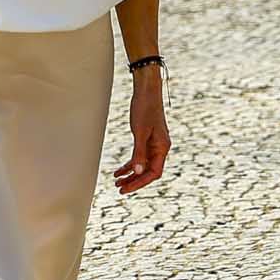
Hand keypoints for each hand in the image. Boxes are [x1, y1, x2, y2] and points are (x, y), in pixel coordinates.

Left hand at [112, 70, 170, 192]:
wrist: (146, 91)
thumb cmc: (145, 108)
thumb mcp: (140, 132)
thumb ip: (139, 153)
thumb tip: (137, 172)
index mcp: (162, 148)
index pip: (153, 173)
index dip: (140, 183)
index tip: (126, 189)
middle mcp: (160, 148)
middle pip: (148, 172)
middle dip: (134, 181)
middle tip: (119, 189)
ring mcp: (154, 144)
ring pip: (142, 165)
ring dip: (130, 174)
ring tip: (117, 181)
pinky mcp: (147, 139)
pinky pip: (139, 156)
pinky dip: (129, 164)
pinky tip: (118, 170)